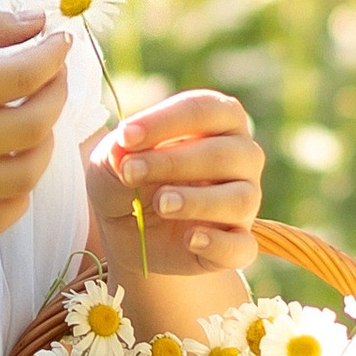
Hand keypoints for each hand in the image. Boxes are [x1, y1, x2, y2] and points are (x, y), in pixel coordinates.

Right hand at [0, 8, 72, 236]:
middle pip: (30, 127)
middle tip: (53, 72)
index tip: (62, 40)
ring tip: (36, 117)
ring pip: (22, 177)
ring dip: (45, 144)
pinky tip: (14, 165)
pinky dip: (19, 198)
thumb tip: (38, 23)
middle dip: (57, 93)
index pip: (20, 78)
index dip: (53, 56)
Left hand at [85, 88, 264, 277]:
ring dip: (198, 201)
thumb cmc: (130, 180)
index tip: (126, 136)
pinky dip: (219, 243)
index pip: (205, 109)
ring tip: (161, 204)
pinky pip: (241, 246)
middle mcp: (241, 157)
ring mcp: (244, 202)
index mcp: (218, 121)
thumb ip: (117, 152)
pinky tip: (190, 239)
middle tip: (131, 172)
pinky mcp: (237, 244)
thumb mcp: (111, 162)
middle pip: (224, 153)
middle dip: (173, 161)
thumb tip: (122, 149)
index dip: (165, 121)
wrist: (131, 235)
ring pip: (240, 199)